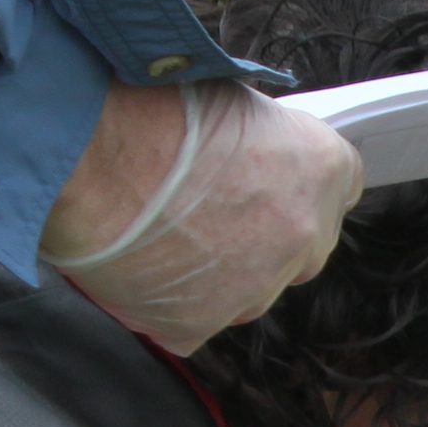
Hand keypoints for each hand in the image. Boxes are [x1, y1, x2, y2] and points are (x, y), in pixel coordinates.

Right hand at [41, 81, 364, 347]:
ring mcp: (257, 288)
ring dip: (219, 274)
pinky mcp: (202, 325)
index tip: (266, 182)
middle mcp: (306, 234)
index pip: (337, 188)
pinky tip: (140, 266)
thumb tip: (254, 159)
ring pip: (249, 291)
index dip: (296, 186)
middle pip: (301, 249)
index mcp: (323, 167)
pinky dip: (170, 302)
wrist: (90, 152)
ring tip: (162, 236)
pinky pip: (194, 321)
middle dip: (264, 235)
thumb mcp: (231, 101)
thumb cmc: (150, 106)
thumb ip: (264, 144)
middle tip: (207, 212)